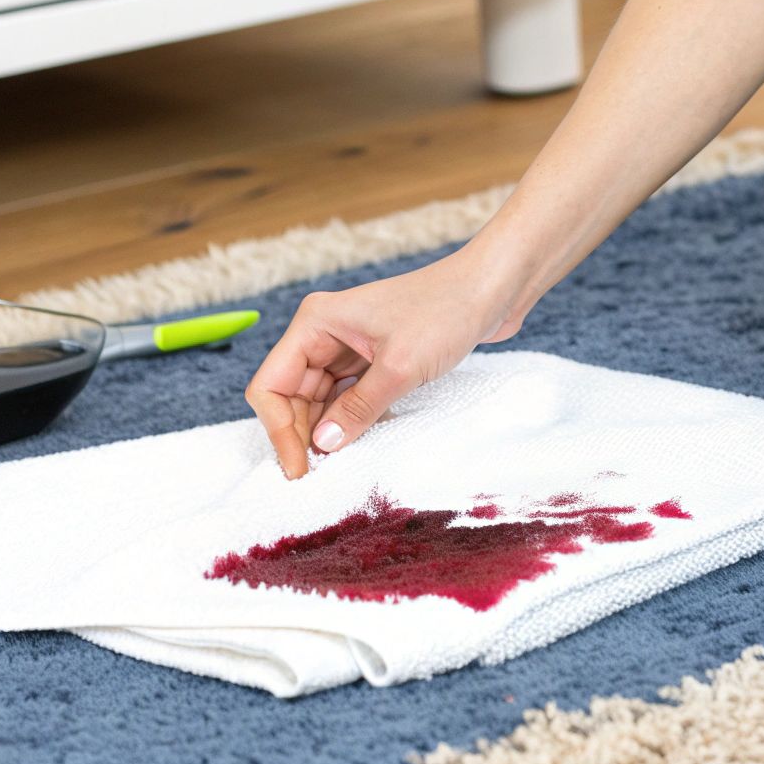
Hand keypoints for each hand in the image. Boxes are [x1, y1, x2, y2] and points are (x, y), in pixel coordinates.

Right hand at [244, 251, 523, 478]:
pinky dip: (350, 418)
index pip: (272, 384)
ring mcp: (349, 344)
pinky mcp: (374, 356)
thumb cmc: (446, 311)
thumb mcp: (400, 367)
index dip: (280, 430)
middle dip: (301, 434)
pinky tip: (363, 439)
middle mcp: (325, 331)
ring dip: (326, 429)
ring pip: (319, 398)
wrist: (491, 288)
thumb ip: (357, 409)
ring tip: (340, 463)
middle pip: (292, 394)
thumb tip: (323, 446)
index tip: (300, 469)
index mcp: (316, 322)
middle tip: (320, 475)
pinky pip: (347, 395)